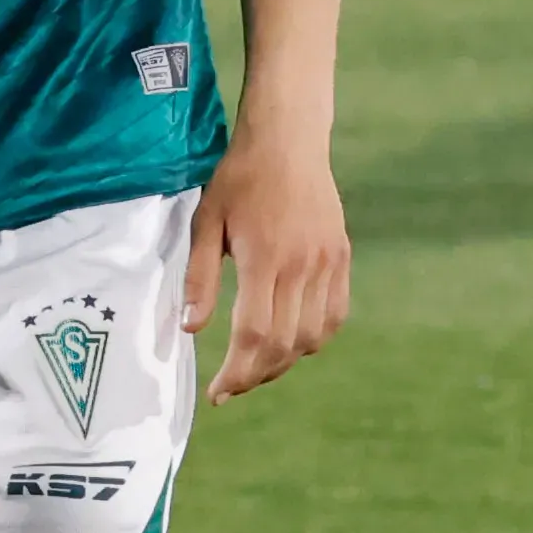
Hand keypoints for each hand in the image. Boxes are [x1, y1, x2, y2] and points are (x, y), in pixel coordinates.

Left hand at [181, 125, 350, 405]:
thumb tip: (191, 328)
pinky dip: (314, 339)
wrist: (288, 140)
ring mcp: (327, 262)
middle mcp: (302, 265)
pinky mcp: (341, 257)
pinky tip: (291, 343)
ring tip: (256, 367)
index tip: (217, 392)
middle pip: (284, 343)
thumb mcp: (207, 221)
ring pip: (313, 336)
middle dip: (255, 375)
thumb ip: (199, 277)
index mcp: (265, 257)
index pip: (254, 334)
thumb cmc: (239, 178)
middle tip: (231, 387)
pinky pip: (335, 315)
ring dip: (284, 361)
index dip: (236, 372)